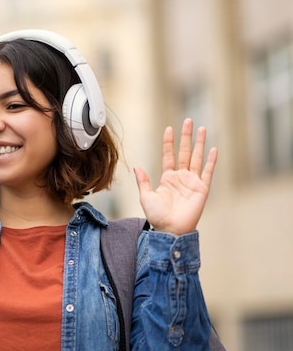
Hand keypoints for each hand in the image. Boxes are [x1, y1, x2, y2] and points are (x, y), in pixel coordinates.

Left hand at [134, 118, 217, 235]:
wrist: (170, 229)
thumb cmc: (157, 216)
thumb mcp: (146, 197)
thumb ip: (143, 181)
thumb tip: (137, 167)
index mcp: (167, 178)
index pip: (169, 155)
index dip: (169, 142)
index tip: (169, 129)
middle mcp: (181, 177)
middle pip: (185, 152)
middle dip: (187, 136)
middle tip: (189, 121)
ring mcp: (192, 182)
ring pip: (197, 158)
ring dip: (199, 143)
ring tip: (202, 128)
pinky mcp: (202, 189)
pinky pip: (207, 172)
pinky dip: (211, 161)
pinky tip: (213, 149)